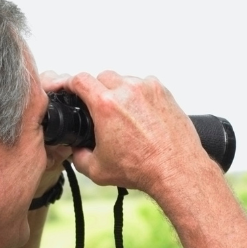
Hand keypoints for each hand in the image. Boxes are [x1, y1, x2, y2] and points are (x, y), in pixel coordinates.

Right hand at [62, 70, 215, 196]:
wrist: (176, 170)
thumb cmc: (143, 168)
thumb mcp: (97, 169)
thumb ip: (78, 156)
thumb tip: (76, 150)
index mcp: (106, 105)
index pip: (79, 80)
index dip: (70, 84)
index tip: (71, 89)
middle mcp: (127, 92)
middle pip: (102, 77)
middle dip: (97, 91)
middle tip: (100, 111)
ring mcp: (147, 89)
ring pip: (124, 80)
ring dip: (119, 93)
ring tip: (124, 117)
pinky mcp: (163, 92)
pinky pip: (144, 86)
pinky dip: (139, 96)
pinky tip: (141, 116)